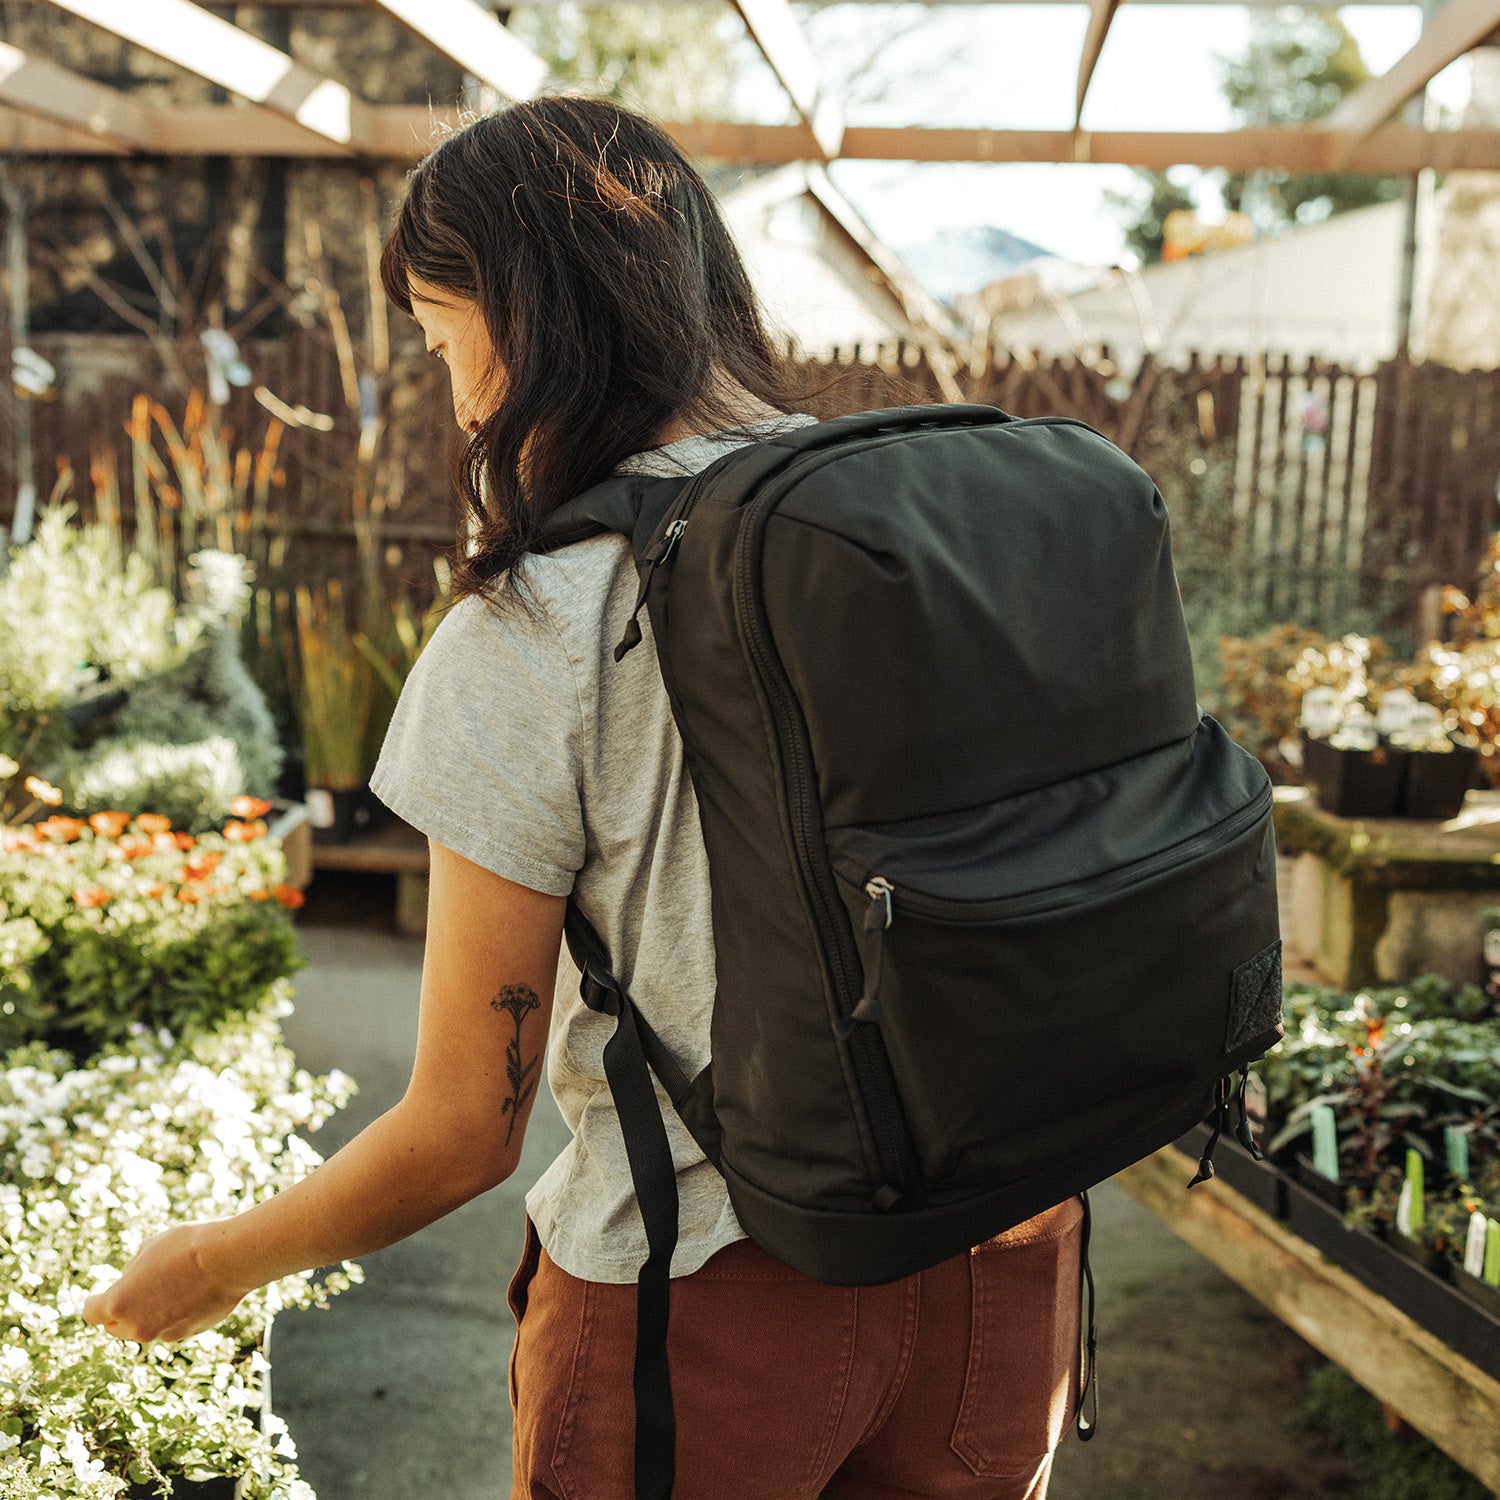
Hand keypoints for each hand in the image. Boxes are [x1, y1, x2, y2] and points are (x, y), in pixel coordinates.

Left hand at [82, 1222, 246, 1343]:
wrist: (231, 1258)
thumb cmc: (187, 1246)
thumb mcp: (150, 1248)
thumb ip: (134, 1270)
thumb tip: (131, 1280)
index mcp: (119, 1303)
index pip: (90, 1312)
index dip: (94, 1298)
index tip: (102, 1285)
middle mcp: (138, 1326)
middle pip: (116, 1326)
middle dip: (120, 1310)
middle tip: (134, 1287)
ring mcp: (165, 1333)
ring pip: (147, 1327)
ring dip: (150, 1311)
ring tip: (172, 1281)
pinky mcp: (190, 1333)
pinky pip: (173, 1326)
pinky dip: (176, 1313)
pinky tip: (193, 1288)